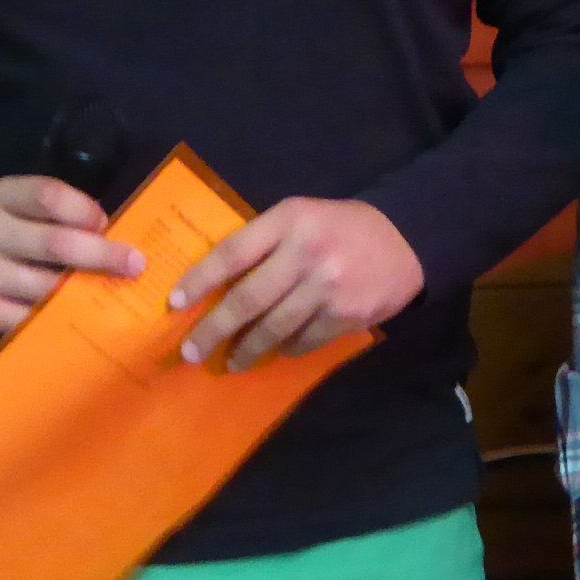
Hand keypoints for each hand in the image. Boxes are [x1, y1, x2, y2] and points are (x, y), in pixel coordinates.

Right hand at [0, 175, 143, 339]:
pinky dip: (62, 319)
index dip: (84, 209)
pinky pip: (32, 318)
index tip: (107, 223)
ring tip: (117, 294)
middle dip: (102, 255)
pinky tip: (84, 318)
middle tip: (136, 264)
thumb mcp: (17, 208)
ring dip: (87, 292)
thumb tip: (117, 234)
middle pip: (55, 243)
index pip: (47, 195)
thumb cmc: (2, 233)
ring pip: (48, 286)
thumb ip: (56, 214)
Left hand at [167, 196, 419, 368]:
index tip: (174, 305)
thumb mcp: (299, 217)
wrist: (404, 240)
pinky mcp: (347, 315)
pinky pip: (304, 341)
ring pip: (274, 328)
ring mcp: (328, 287)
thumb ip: (263, 242)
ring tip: (232, 362)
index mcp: (289, 221)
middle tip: (191, 352)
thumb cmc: (338, 228)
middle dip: (214, 330)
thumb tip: (215, 285)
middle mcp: (306, 253)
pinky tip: (277, 351)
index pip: (233, 254)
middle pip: (248, 299)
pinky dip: (286, 349)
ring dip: (248, 349)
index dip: (200, 281)